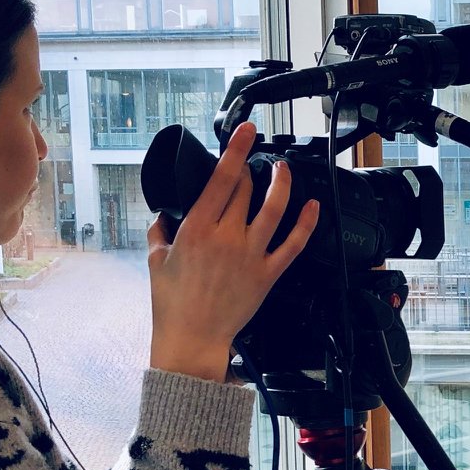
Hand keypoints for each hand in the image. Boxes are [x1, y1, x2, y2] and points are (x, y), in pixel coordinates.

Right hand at [146, 122, 319, 380]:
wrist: (192, 339)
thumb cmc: (172, 304)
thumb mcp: (155, 262)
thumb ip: (158, 233)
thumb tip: (162, 216)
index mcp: (197, 228)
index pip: (221, 179)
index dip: (236, 150)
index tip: (246, 131)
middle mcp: (226, 237)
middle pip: (246, 190)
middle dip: (250, 169)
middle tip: (251, 161)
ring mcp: (250, 255)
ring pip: (274, 210)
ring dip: (282, 185)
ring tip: (283, 169)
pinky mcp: (267, 274)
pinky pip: (293, 245)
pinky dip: (306, 224)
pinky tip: (313, 207)